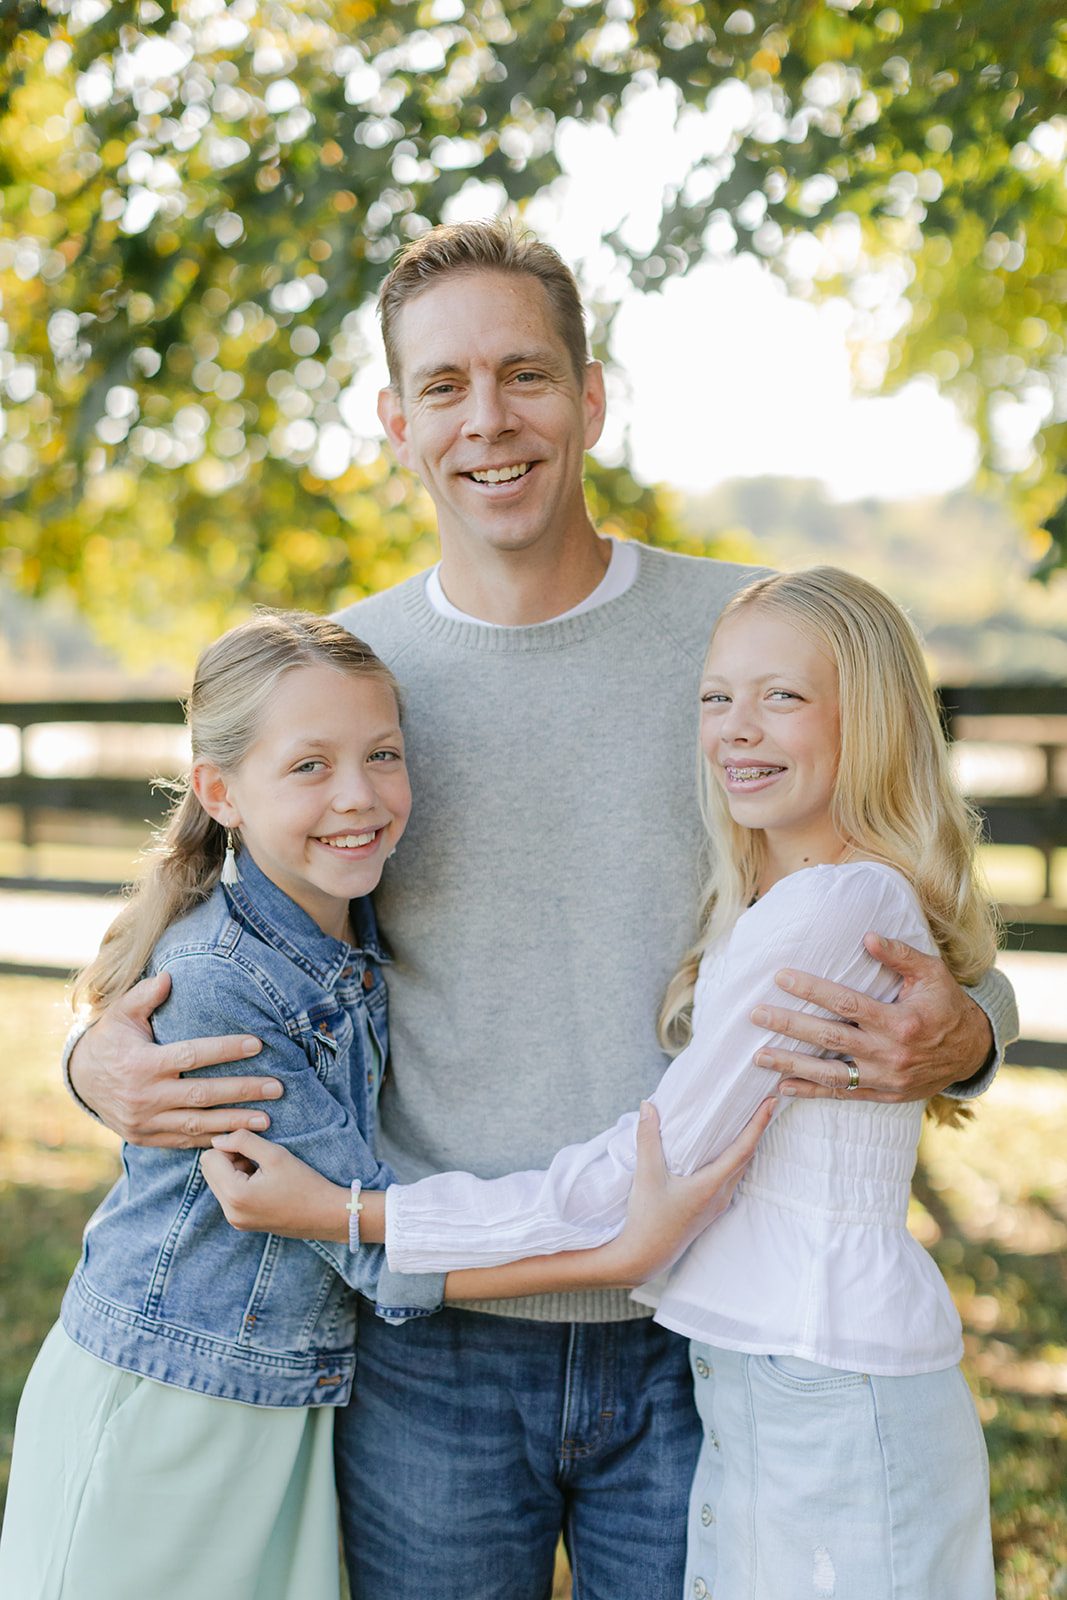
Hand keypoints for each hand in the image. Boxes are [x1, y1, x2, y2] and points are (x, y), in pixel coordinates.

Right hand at [69, 972, 278, 1147]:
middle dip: (242, 1091)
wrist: (80, 1080)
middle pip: (202, 1094)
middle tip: (277, 1087)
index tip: (258, 1044)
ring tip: (268, 1118)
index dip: (225, 1050)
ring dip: (234, 1122)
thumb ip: (144, 995)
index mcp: (142, 1063)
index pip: (191, 1056)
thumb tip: (168, 977)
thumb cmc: (110, 1039)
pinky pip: (183, 1141)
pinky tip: (238, 1137)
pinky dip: (211, 1140)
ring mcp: (145, 1121)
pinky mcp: (145, 1137)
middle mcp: (145, 1096)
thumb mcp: (121, 1013)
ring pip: (197, 1124)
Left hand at [201, 1130, 350, 1240]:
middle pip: (209, 1171)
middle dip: (229, 1160)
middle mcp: (230, 1212)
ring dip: (235, 1171)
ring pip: (217, 1182)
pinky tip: (264, 1184)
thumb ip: (243, 1140)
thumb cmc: (304, 1183)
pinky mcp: (241, 1223)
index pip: (209, 1157)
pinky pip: (227, 1195)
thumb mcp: (275, 1154)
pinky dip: (240, 1184)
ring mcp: (235, 1220)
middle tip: (258, 1161)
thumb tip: (217, 1138)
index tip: (254, 1150)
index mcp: (235, 1194)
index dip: (230, 1146)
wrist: (325, 1214)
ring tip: (263, 1173)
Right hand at [606, 1098, 774, 1284]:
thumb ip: (648, 1139)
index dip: (759, 1124)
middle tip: (763, 1105)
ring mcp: (716, 1204)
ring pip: (739, 1169)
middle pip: (747, 1158)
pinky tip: (722, 1151)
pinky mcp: (708, 1210)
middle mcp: (719, 1195)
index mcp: (710, 1186)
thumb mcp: (645, 1175)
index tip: (771, 1103)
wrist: (644, 1257)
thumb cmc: (647, 1219)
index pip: (743, 1149)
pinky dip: (733, 1159)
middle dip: (757, 1130)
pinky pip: (729, 1178)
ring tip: (746, 1122)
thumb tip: (648, 1106)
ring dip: (746, 1145)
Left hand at [750, 933, 993, 1102]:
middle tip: (756, 1015)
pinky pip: (843, 1095)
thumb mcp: (932, 973)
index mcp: (900, 1021)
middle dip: (790, 1026)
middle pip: (830, 1038)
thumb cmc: (947, 1005)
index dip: (812, 990)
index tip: (781, 977)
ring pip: (830, 1073)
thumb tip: (866, 937)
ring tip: (759, 1056)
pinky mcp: (884, 1094)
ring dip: (792, 1065)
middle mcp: (890, 1053)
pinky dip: (811, 1092)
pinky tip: (783, 1087)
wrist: (973, 1051)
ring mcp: (885, 1078)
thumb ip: (899, 955)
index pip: (846, 1003)